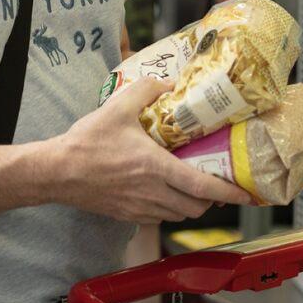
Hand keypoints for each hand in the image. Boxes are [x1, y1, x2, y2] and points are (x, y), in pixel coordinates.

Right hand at [51, 76, 251, 224]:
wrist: (55, 172)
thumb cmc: (86, 142)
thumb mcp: (118, 107)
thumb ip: (148, 90)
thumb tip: (170, 84)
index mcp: (155, 168)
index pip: (202, 186)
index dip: (229, 192)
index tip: (246, 194)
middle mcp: (152, 193)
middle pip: (196, 207)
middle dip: (212, 198)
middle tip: (217, 182)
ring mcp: (139, 208)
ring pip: (178, 215)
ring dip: (192, 204)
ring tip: (194, 186)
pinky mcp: (127, 215)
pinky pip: (159, 218)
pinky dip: (170, 209)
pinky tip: (165, 192)